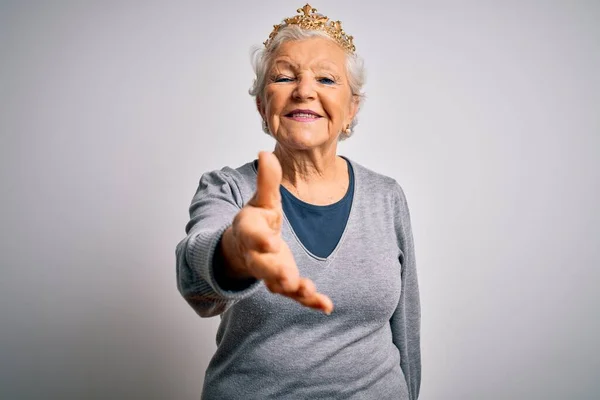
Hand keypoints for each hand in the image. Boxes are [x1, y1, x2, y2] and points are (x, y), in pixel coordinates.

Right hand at [224, 151, 333, 313]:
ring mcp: (272, 272)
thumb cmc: (256, 221)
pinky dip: (311, 301)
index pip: (253, 235)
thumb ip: (267, 180)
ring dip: (294, 289)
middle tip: (287, 278)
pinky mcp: (286, 282)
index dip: (261, 239)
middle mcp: (258, 255)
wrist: (246, 247)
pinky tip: (327, 305)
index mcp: (250, 231)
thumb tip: (265, 152)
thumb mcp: (261, 200)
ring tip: (309, 293)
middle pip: (263, 266)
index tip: (272, 241)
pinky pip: (297, 295)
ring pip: (279, 285)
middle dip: (275, 273)